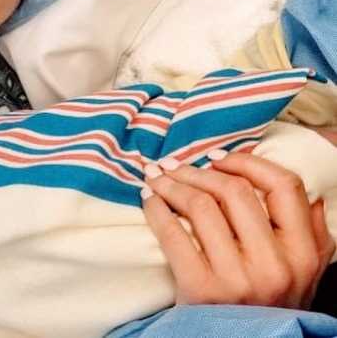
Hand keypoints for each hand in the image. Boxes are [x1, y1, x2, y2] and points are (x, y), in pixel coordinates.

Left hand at [142, 152, 333, 308]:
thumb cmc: (267, 302)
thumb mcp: (302, 271)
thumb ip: (309, 233)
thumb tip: (310, 192)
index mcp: (304, 254)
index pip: (284, 186)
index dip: (247, 162)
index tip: (217, 158)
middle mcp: (276, 266)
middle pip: (233, 190)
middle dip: (196, 170)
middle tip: (174, 166)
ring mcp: (238, 279)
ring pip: (200, 205)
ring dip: (170, 183)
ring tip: (157, 178)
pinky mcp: (202, 290)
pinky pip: (171, 232)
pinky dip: (155, 207)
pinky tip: (149, 199)